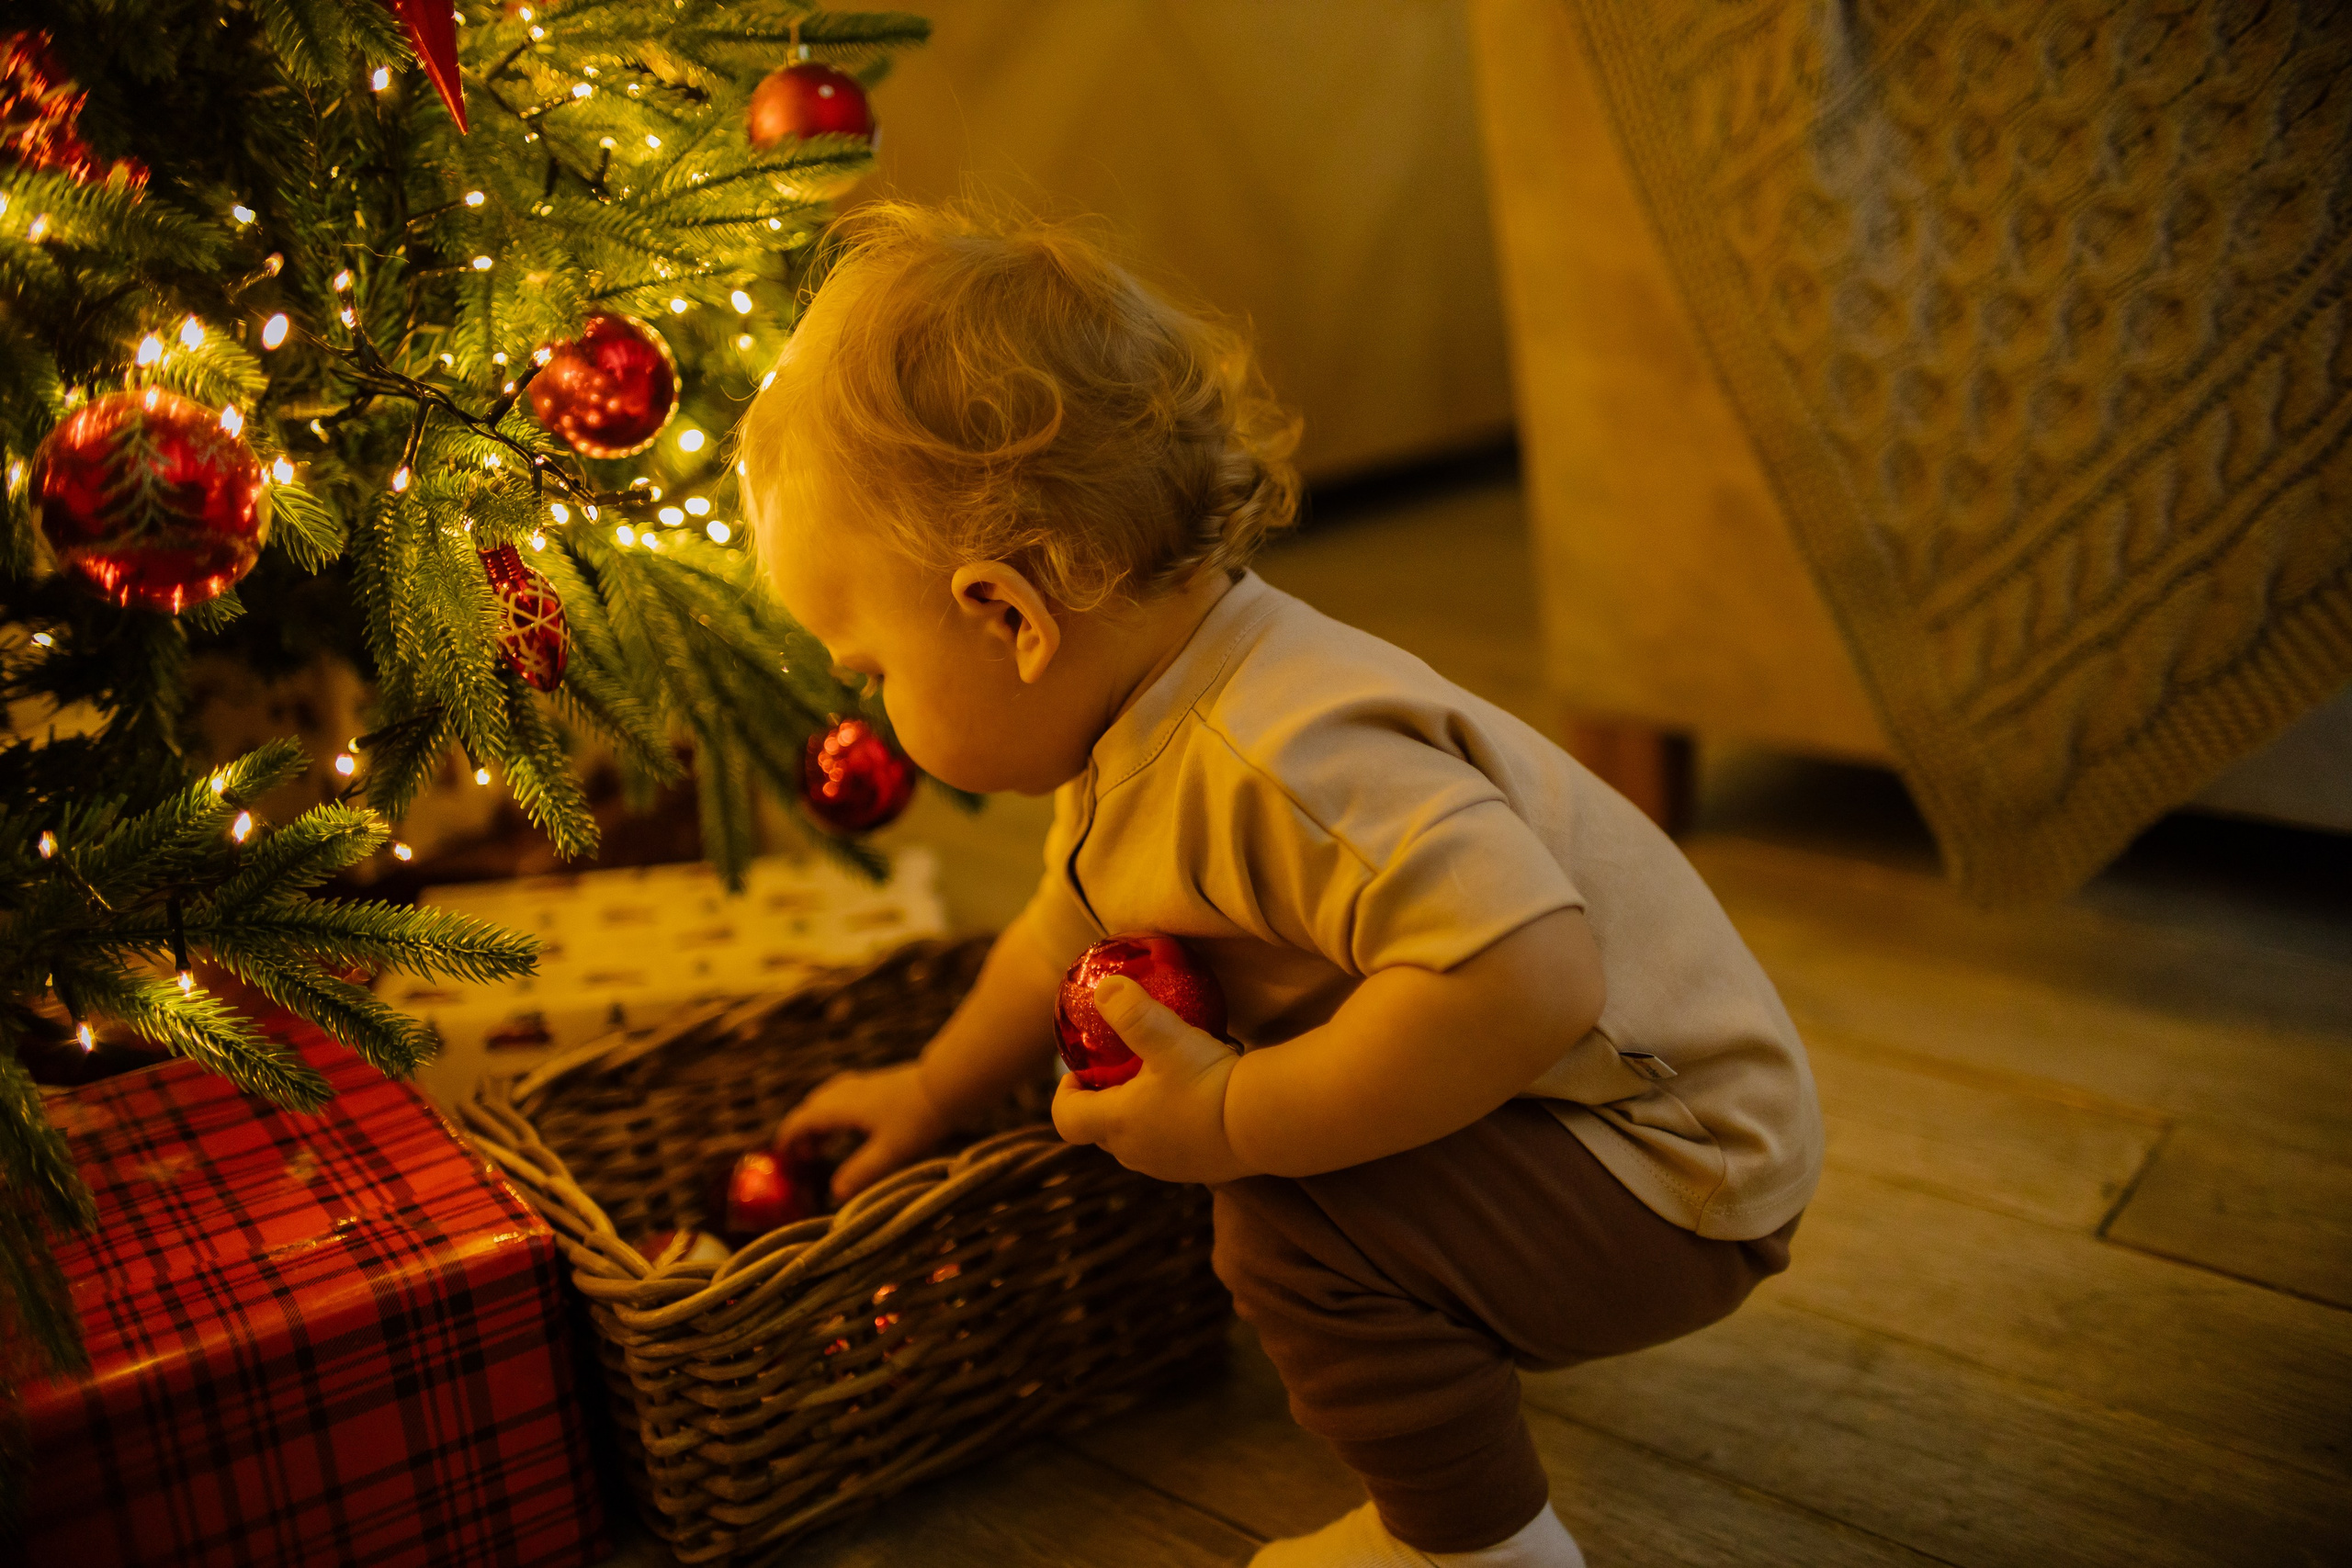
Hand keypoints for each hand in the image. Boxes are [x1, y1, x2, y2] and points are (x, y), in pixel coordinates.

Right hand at [775, 1061, 952, 1200]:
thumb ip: (861, 1173)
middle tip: (802, 1156)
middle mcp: (850, 1092)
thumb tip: (834, 1194)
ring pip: (830, 1098)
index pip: (804, 1119)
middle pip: (813, 1106)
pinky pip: (847, 1095)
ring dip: (819, 1118)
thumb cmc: (919, 1119)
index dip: (789, 1136)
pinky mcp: (882, 1083)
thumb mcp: (890, 1153)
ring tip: (822, 1143)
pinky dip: (838, 1110)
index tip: (780, 1154)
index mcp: (843, 1107)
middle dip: (802, 1129)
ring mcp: (866, 1084)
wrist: (948, 1084)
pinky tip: (853, 1124)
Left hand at [1051, 975, 1254, 1184]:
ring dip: (1139, 1115)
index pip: (1067, 1118)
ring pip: (1136, 1140)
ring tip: (1162, 1081)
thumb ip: (1131, 1012)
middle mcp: (1135, 1153)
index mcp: (1117, 1124)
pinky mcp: (1199, 1171)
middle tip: (1122, 1070)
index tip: (1081, 1070)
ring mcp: (1167, 1167)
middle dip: (1103, 1101)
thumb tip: (1103, 988)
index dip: (1064, 1094)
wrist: (1265, 1124)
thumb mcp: (1168, 1037)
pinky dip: (1172, 1125)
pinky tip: (1199, 1099)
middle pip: (1100, 1131)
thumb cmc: (1210, 1081)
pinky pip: (1171, 1147)